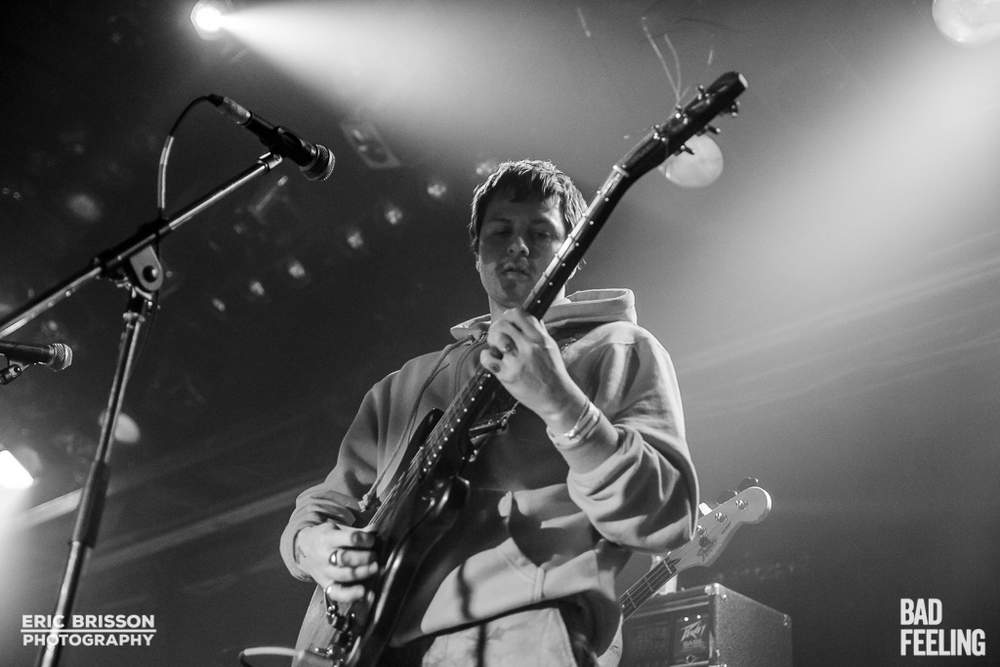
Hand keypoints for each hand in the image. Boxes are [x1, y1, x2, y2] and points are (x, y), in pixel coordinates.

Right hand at [295, 523, 378, 605]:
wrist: (303, 548)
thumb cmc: (326, 538)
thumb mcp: (338, 529)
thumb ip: (357, 532)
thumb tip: (375, 530)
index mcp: (328, 538)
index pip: (350, 538)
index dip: (365, 540)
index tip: (372, 540)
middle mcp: (324, 556)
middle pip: (346, 558)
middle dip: (364, 558)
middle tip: (374, 556)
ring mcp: (324, 572)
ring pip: (344, 575)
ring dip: (363, 573)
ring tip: (375, 569)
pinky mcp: (325, 585)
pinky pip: (338, 594)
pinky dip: (353, 595)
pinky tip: (366, 593)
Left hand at [479, 308, 587, 425]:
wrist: (556, 398)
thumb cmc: (553, 373)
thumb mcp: (551, 346)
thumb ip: (539, 331)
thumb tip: (528, 317)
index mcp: (539, 338)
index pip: (518, 314)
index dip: (508, 316)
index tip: (507, 323)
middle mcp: (529, 347)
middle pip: (502, 324)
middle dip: (496, 329)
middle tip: (498, 338)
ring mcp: (517, 361)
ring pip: (494, 338)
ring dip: (492, 342)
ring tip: (498, 350)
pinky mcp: (507, 375)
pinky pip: (487, 358)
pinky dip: (486, 357)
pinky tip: (493, 360)